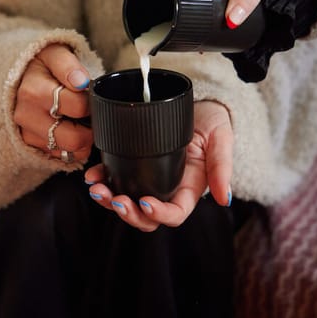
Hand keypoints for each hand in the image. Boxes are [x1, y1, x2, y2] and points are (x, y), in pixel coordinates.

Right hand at [15, 44, 91, 161]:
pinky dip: (71, 147)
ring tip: (80, 121)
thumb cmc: (42, 65)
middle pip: (73, 139)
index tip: (89, 95)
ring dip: (82, 140)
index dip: (91, 102)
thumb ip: (68, 65)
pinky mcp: (31, 147)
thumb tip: (81, 82)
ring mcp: (27, 135)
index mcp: (33, 92)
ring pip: (69, 152)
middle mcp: (27, 117)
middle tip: (90, 114)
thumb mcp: (54, 53)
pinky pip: (61, 157)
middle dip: (90, 129)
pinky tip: (69, 129)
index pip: (78, 107)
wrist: (18, 76)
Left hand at [84, 101, 232, 231]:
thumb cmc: (213, 120)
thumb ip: (222, 167)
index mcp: (189, 189)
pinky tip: (92, 175)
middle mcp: (167, 189)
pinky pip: (115, 179)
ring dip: (109, 201)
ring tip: (97, 188)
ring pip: (127, 202)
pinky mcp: (133, 164)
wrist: (196, 101)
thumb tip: (224, 198)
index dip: (159, 214)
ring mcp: (148, 179)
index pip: (174, 213)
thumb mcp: (221, 138)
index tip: (146, 202)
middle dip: (128, 213)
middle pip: (146, 216)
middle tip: (115, 199)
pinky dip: (102, 180)